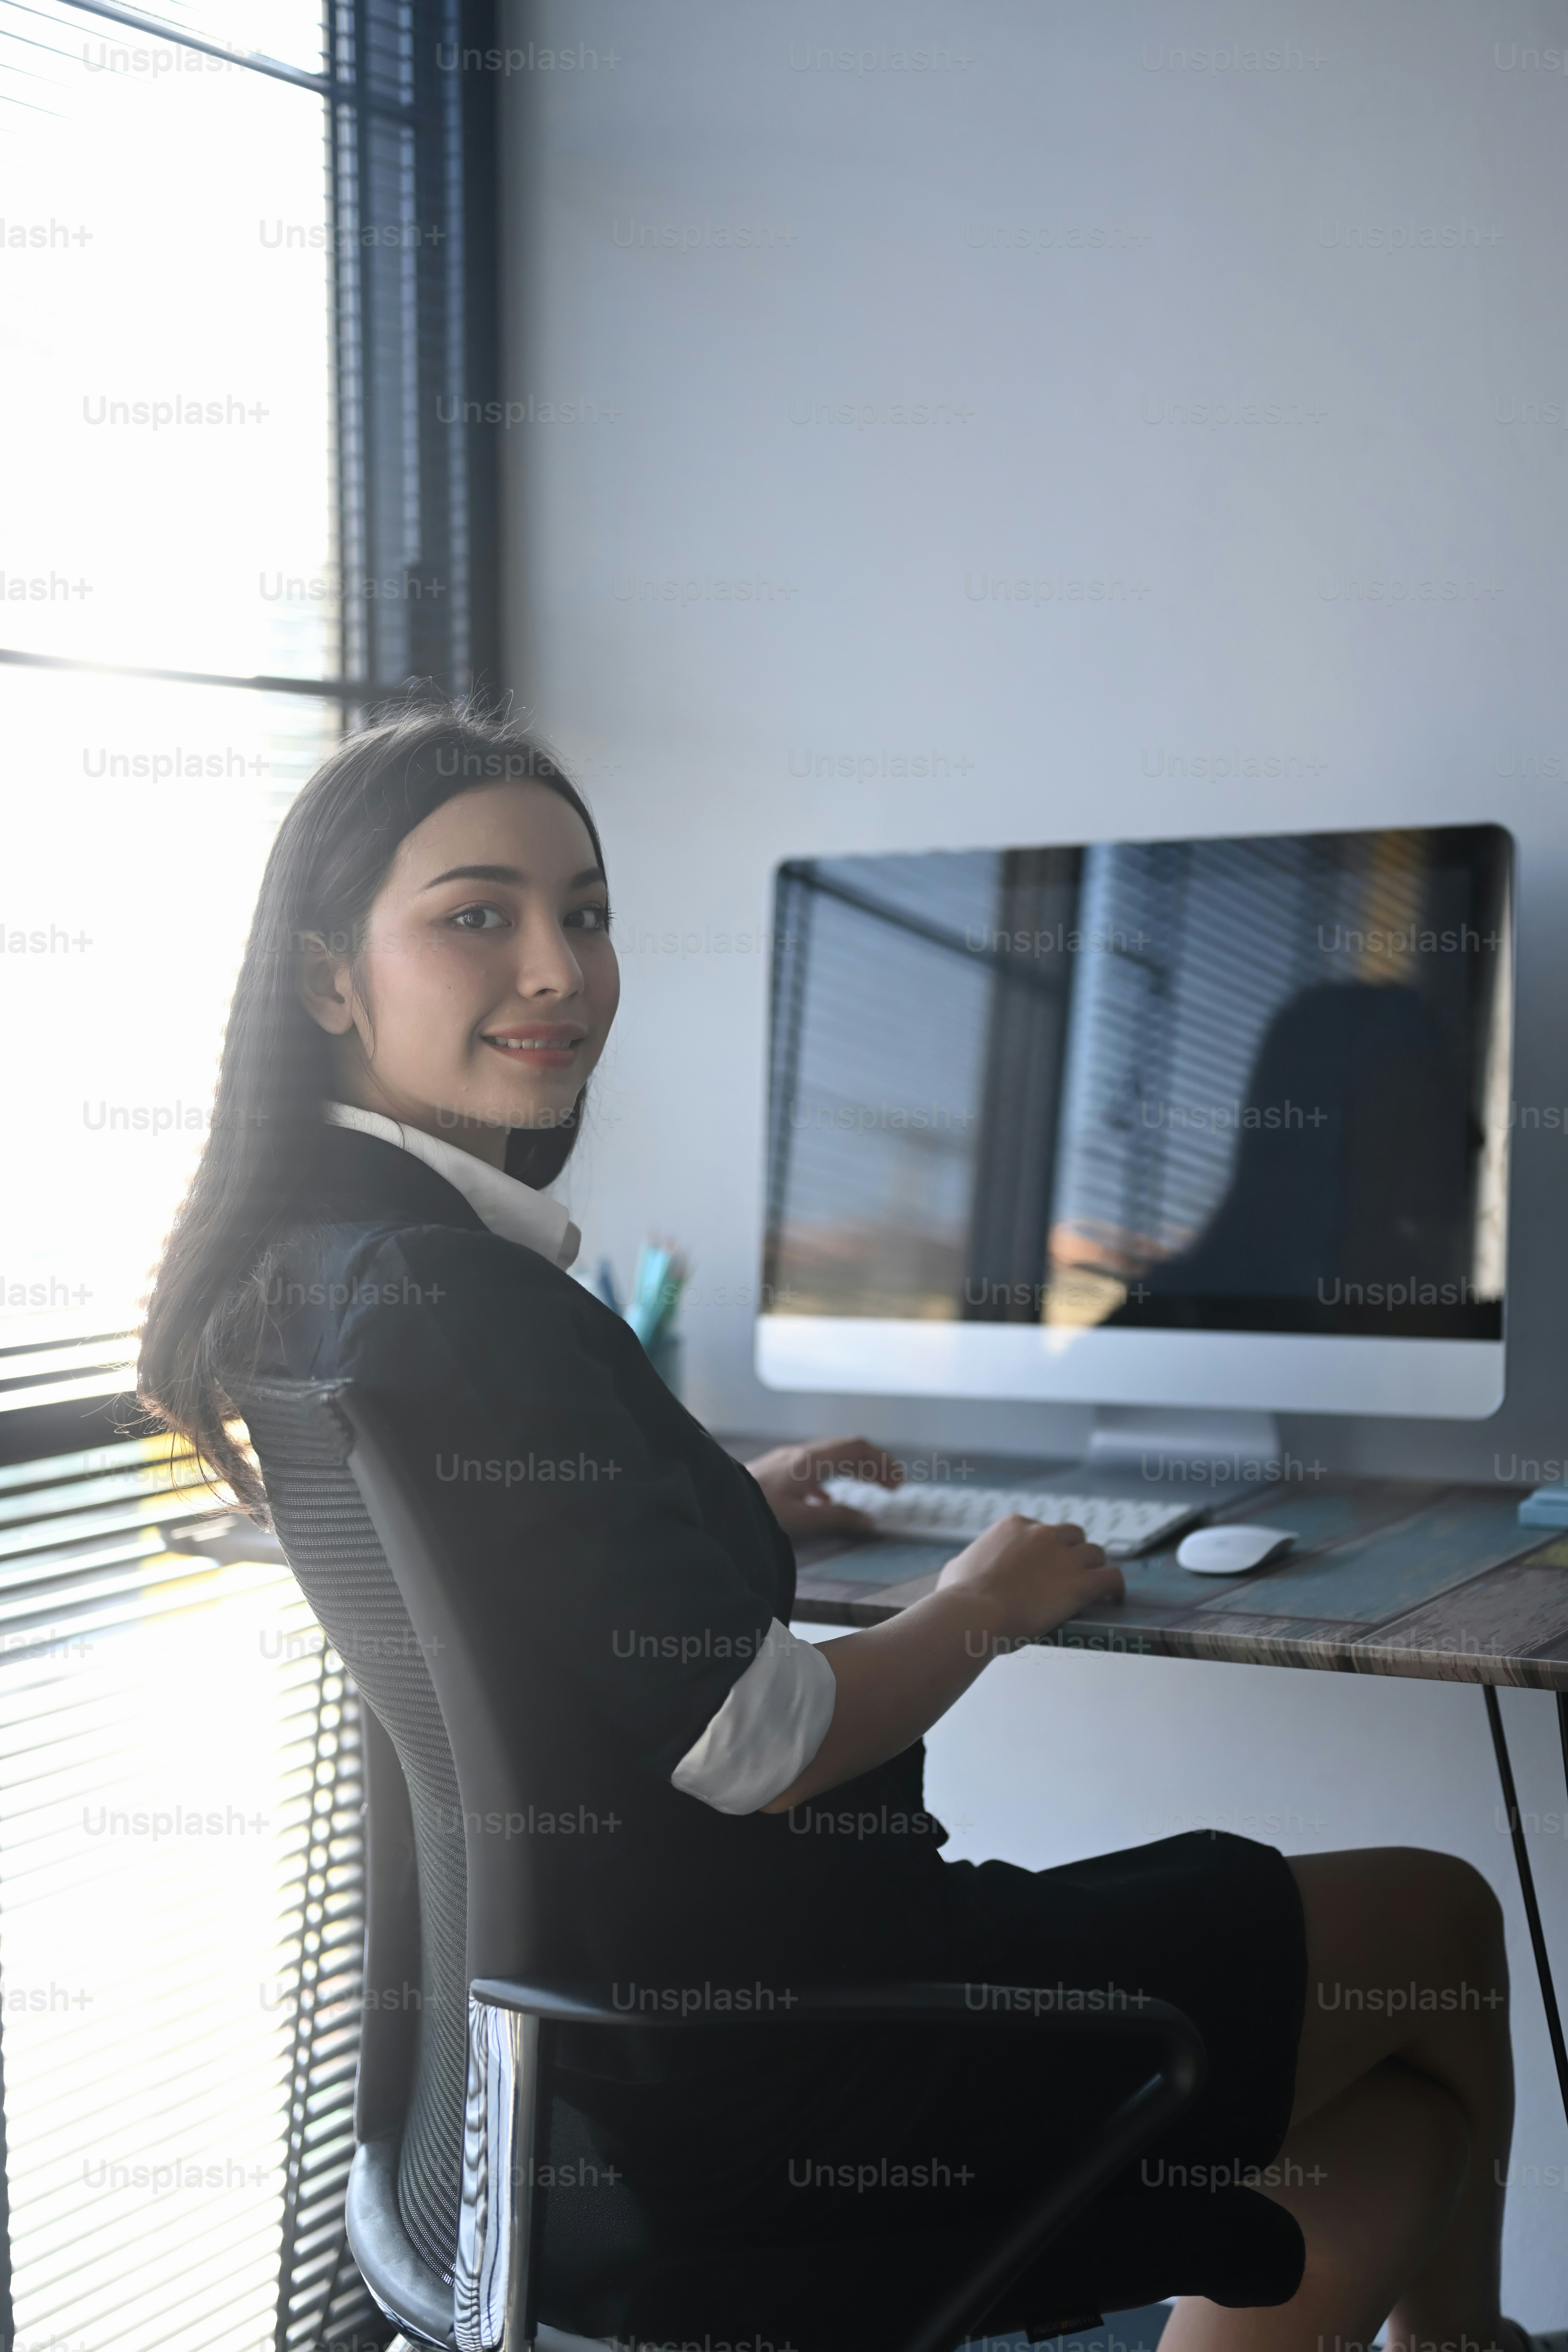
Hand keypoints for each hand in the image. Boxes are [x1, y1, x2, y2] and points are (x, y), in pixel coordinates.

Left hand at [745, 1434, 901, 1535]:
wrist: (717, 1503)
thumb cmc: (755, 1511)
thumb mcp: (800, 1519)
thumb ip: (835, 1517)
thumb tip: (869, 1521)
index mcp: (809, 1461)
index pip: (856, 1448)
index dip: (881, 1462)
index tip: (897, 1482)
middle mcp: (800, 1455)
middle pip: (847, 1450)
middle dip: (873, 1465)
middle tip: (893, 1486)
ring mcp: (788, 1461)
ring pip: (830, 1458)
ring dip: (854, 1471)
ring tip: (871, 1489)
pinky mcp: (777, 1472)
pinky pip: (812, 1470)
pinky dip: (830, 1480)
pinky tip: (828, 1499)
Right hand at [936, 1513, 1124, 1644]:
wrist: (974, 1615)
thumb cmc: (959, 1597)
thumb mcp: (956, 1567)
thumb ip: (968, 1561)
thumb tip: (964, 1567)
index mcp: (1015, 1526)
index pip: (1042, 1530)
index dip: (1047, 1549)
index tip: (1046, 1566)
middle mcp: (1043, 1534)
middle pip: (1073, 1535)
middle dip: (1074, 1552)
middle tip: (1071, 1573)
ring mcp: (1064, 1557)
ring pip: (1095, 1553)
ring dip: (1094, 1568)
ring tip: (1094, 1586)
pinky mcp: (1081, 1582)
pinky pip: (1112, 1577)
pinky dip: (1115, 1586)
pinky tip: (1115, 1597)